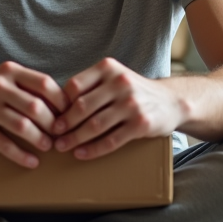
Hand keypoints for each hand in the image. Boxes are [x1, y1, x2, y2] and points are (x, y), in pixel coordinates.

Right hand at [0, 62, 68, 167]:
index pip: (45, 84)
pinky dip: (21, 155)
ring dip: (40, 140)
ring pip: (23, 126)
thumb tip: (60, 102)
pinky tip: (32, 162)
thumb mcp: (1, 77)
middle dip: (53, 124)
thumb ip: (26, 84)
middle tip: (61, 135)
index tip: (68, 114)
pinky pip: (4, 144)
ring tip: (49, 147)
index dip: (61, 101)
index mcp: (9, 71)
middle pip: (37, 107)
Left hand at [50, 58, 184, 159]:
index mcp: (108, 68)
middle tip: (52, 135)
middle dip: (64, 124)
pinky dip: (93, 149)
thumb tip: (56, 107)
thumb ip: (91, 86)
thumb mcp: (114, 77)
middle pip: (82, 107)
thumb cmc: (134, 91)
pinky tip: (81, 154)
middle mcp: (120, 82)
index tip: (51, 116)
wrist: (171, 101)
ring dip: (74, 139)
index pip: (74, 86)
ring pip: (94, 125)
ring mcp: (131, 103)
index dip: (60, 103)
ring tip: (61, 146)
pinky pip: (111, 140)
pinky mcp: (140, 124)